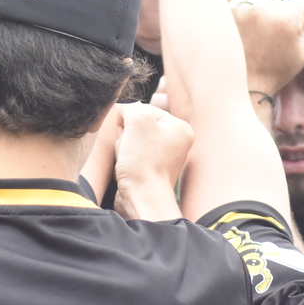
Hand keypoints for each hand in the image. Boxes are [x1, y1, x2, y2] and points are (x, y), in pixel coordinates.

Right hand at [112, 103, 193, 218]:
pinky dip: (124, 158)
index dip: (131, 117)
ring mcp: (162, 158)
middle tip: (129, 146)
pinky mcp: (149, 170)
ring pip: (132, 140)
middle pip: (139, 125)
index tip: (125, 128)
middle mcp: (175, 143)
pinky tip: (125, 166)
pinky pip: (131, 155)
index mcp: (180, 128)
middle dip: (127, 133)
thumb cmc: (144, 162)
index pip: (147, 109)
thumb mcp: (137, 121)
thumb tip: (123, 110)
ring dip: (124, 145)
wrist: (142, 198)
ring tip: (127, 157)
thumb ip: (130, 107)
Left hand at [234, 0, 303, 96]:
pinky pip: (244, 10)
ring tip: (257, 41)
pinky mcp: (231, 15)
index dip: (293, 22)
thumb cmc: (277, 70)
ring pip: (259, 6)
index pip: (296, 5)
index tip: (285, 38)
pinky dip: (245, 20)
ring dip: (259, 18)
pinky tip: (245, 38)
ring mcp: (245, 12)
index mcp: (287, 19)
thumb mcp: (303, 52)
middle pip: (276, 3)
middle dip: (276, 17)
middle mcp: (265, 11)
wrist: (246, 83)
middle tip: (270, 41)